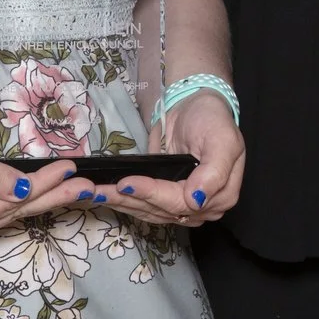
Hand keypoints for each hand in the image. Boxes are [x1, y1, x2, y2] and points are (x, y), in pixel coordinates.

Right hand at [0, 110, 77, 245]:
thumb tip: (25, 191)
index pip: (6, 204)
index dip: (42, 187)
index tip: (70, 169)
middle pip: (11, 214)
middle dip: (52, 198)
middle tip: (88, 187)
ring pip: (6, 212)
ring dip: (42, 198)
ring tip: (76, 190)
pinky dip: (21, 197)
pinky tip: (45, 192)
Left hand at [97, 95, 244, 227]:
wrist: (195, 107)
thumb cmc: (211, 118)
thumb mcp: (222, 139)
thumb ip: (214, 172)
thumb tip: (196, 200)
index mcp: (221, 196)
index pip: (181, 202)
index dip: (153, 194)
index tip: (126, 183)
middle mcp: (202, 207)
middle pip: (161, 210)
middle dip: (130, 199)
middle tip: (100, 190)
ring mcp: (182, 206)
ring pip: (149, 211)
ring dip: (121, 203)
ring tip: (96, 193)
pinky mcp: (164, 199)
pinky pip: (144, 206)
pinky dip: (124, 201)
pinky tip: (105, 196)